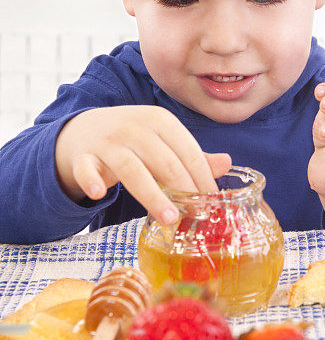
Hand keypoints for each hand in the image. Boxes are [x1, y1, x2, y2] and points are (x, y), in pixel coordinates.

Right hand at [55, 105, 231, 222]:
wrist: (82, 130)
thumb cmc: (131, 140)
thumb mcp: (162, 140)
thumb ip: (192, 155)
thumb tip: (227, 163)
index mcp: (159, 120)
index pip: (187, 151)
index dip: (203, 177)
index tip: (213, 202)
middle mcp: (134, 128)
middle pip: (165, 162)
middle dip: (184, 189)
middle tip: (197, 215)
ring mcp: (107, 142)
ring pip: (132, 169)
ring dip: (152, 195)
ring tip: (170, 218)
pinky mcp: (83, 157)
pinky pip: (87, 169)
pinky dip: (91, 180)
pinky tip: (99, 193)